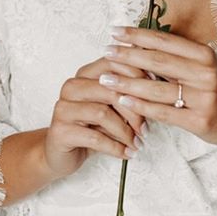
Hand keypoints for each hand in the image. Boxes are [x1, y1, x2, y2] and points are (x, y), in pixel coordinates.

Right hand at [44, 56, 148, 178]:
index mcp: (85, 74)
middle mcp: (72, 86)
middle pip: (110, 89)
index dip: (136, 74)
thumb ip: (126, 92)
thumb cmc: (90, 127)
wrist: (60, 153)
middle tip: (146, 127)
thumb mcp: (110, 107)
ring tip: (137, 142)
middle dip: (134, 110)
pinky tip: (127, 153)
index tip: (155, 90)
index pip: (113, 63)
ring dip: (125, 131)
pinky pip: (94, 138)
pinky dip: (115, 147)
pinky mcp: (60, 131)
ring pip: (103, 113)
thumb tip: (157, 81)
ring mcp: (63, 108)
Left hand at [98, 26, 216, 149]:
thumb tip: (141, 43)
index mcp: (204, 55)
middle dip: (128, 55)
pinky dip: (140, 106)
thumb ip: (179, 57)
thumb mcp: (205, 66)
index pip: (165, 41)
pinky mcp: (199, 120)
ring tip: (106, 78)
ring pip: (157, 88)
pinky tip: (124, 100)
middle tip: (106, 51)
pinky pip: (163, 112)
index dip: (138, 35)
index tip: (116, 31)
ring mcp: (203, 98)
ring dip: (128, 82)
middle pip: (159, 61)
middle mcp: (205, 73)